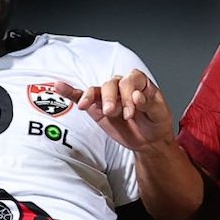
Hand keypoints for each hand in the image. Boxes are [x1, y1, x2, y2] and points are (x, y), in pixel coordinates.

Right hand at [54, 69, 174, 152]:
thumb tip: (137, 96)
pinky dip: (70, 92)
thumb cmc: (156, 122)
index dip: (129, 94)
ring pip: (96, 90)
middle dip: (112, 99)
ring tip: (99, 111)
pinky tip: (59, 86)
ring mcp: (107, 96)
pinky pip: (81, 96)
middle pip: (111, 84)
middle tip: (117, 114)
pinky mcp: (96, 107)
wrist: (150, 140)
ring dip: (94, 99)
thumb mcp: (160, 113)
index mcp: (138, 82)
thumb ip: (149, 103)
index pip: (130, 79)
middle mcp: (121, 85)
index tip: (133, 110)